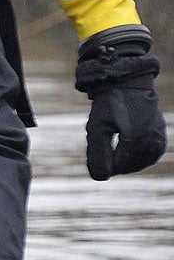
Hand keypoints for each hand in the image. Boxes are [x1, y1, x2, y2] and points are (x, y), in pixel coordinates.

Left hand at [77, 28, 165, 179]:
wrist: (127, 82)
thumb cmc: (109, 103)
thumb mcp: (97, 127)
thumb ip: (98, 153)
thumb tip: (100, 178)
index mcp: (136, 137)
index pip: (120, 166)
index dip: (106, 164)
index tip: (98, 152)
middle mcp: (152, 138)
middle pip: (132, 165)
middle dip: (117, 163)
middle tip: (105, 152)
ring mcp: (159, 136)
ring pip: (143, 161)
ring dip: (128, 160)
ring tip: (115, 150)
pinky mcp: (161, 133)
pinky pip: (152, 153)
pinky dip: (140, 156)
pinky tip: (128, 149)